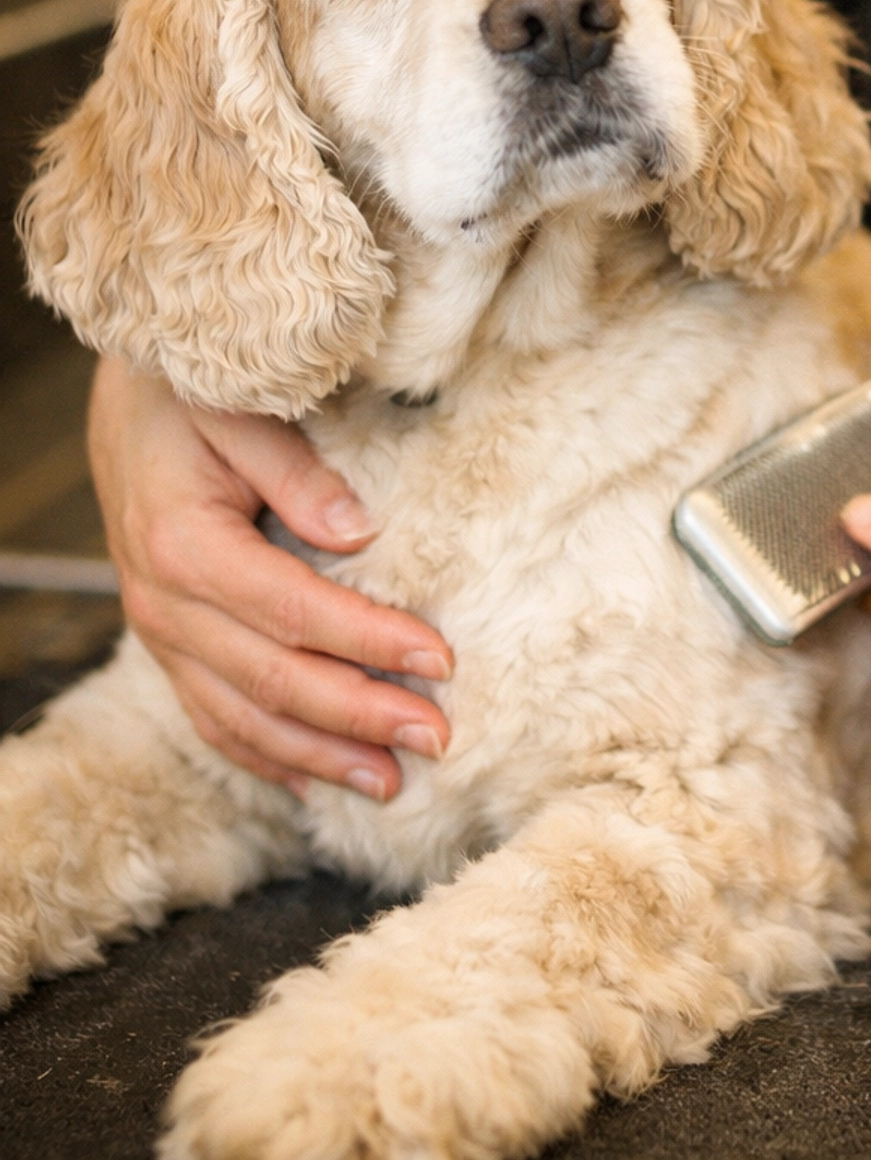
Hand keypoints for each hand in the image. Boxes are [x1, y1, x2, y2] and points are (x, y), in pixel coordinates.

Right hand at [88, 354, 452, 798]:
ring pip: (243, 718)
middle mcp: (165, 603)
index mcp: (186, 545)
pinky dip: (266, 756)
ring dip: (320, 756)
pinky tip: (314, 782)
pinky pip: (213, 718)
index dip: (369, 641)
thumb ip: (297, 472)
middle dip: (360, 716)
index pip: (295, 612)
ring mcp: (160, 633)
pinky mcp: (167, 645)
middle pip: (273, 680)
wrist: (125, 404)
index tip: (439, 660)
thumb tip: (359, 531)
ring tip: (391, 782)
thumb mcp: (241, 411)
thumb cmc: (191, 395)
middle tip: (436, 737)